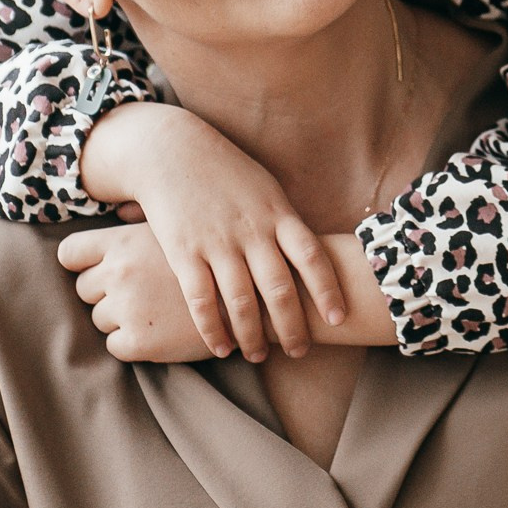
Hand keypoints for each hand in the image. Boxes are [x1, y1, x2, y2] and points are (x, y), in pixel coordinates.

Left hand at [57, 224, 209, 362]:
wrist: (256, 292)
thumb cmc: (218, 251)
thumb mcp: (179, 224)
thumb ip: (142, 217)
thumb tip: (118, 210)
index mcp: (124, 241)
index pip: (69, 253)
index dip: (79, 263)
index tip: (95, 269)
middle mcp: (120, 271)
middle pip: (83, 289)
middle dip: (106, 294)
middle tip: (141, 293)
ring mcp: (128, 307)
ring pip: (100, 319)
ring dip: (122, 318)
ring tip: (158, 311)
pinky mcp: (140, 340)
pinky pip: (115, 346)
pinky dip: (134, 344)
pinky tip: (161, 331)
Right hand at [79, 102, 346, 361]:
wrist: (169, 151)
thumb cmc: (224, 171)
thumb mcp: (266, 187)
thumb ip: (286, 222)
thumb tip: (312, 255)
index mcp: (277, 213)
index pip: (312, 257)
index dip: (328, 290)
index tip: (338, 317)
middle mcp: (252, 231)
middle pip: (281, 289)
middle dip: (293, 326)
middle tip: (300, 351)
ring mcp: (217, 244)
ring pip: (242, 303)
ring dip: (253, 336)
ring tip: (260, 356)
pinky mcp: (184, 254)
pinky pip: (201, 302)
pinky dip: (213, 330)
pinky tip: (221, 348)